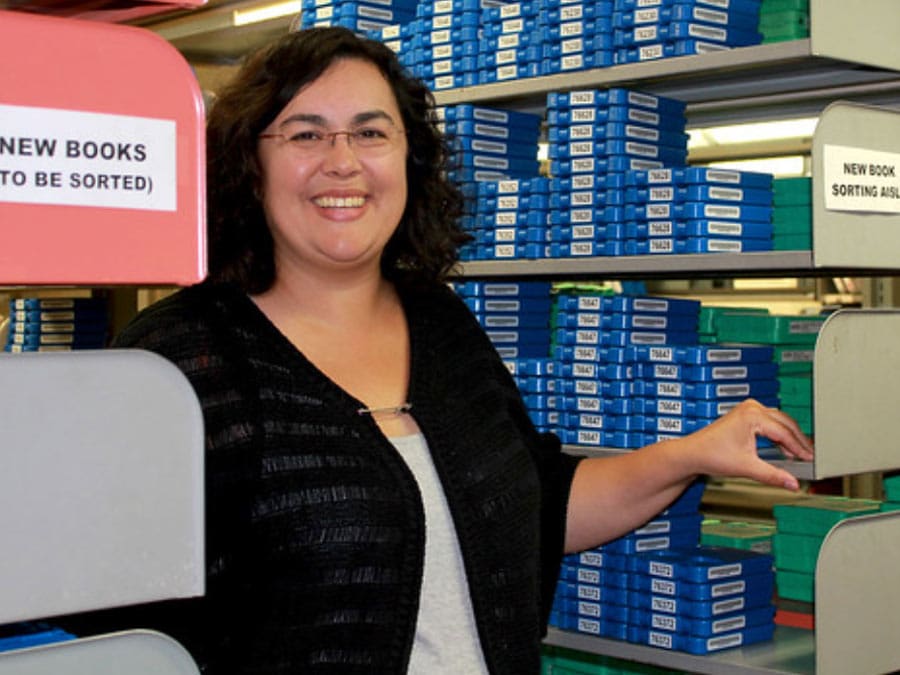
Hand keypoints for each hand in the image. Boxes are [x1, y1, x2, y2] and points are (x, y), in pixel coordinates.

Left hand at [683, 398, 814, 490]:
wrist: (693, 453)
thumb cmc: (711, 455)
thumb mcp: (747, 467)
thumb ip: (773, 475)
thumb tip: (792, 483)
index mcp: (752, 416)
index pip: (784, 433)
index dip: (800, 448)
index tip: (810, 459)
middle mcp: (751, 408)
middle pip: (785, 423)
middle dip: (799, 441)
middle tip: (810, 456)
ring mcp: (748, 409)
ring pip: (779, 422)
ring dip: (790, 438)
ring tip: (800, 454)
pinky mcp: (746, 415)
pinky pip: (770, 422)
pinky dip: (779, 435)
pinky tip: (785, 449)